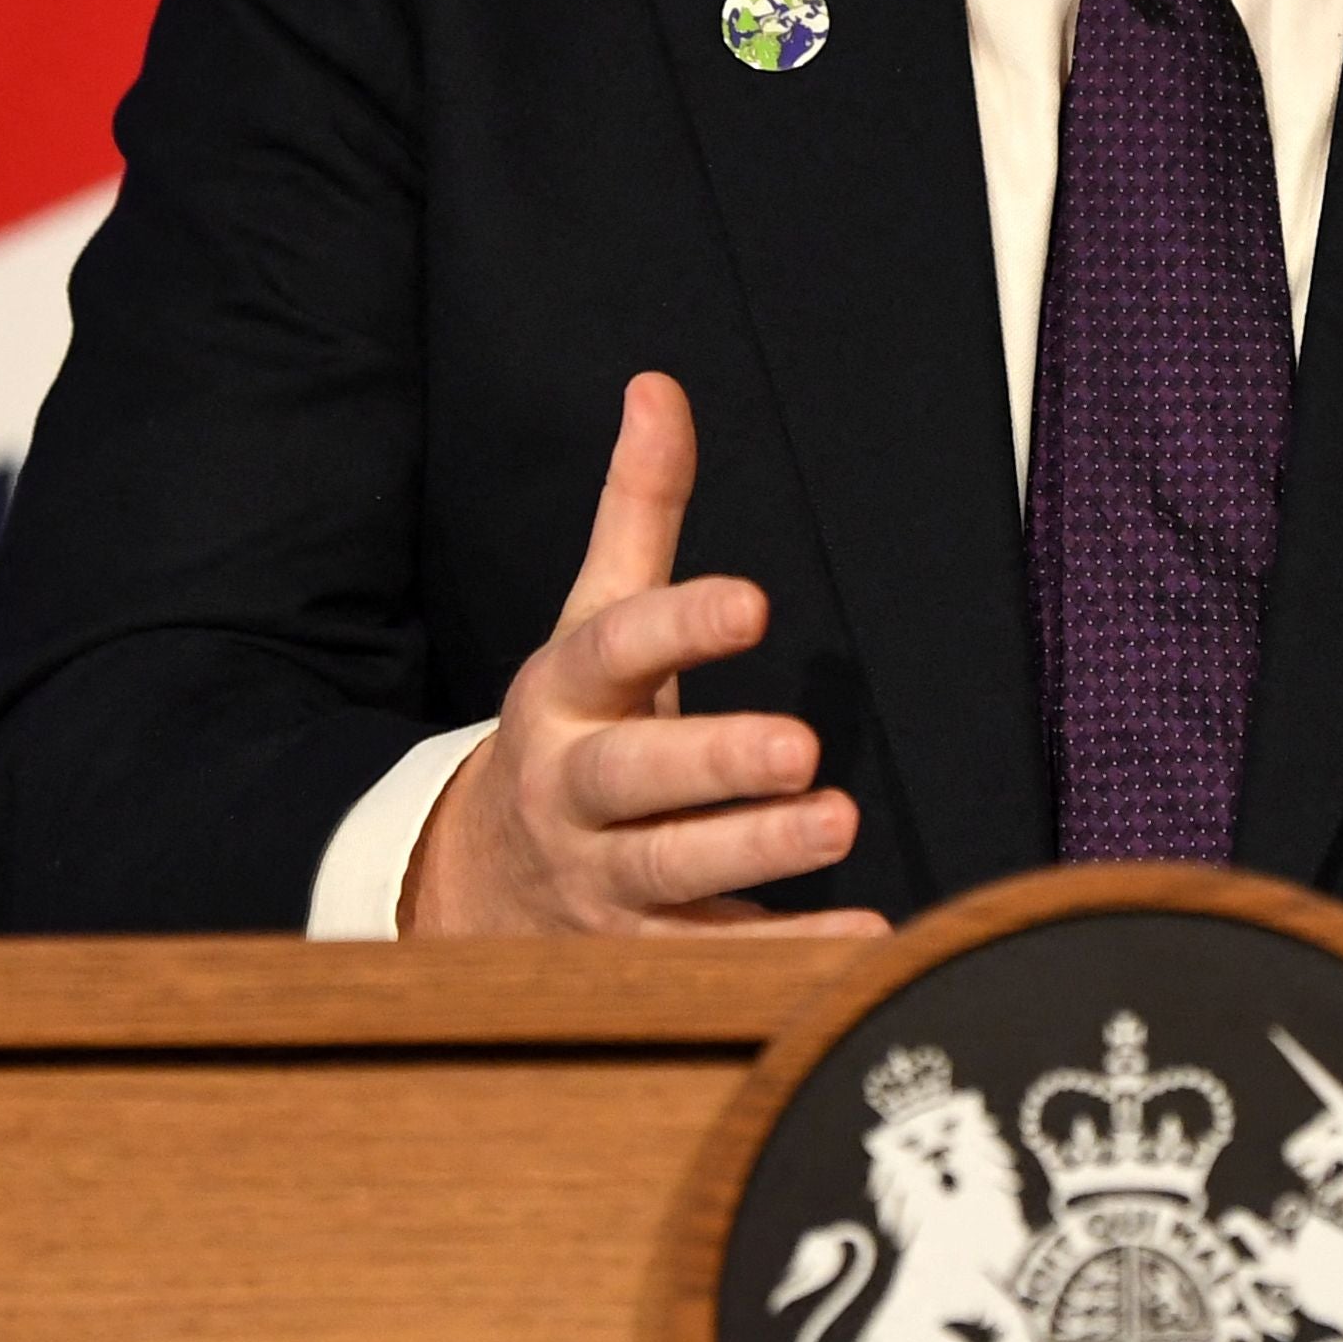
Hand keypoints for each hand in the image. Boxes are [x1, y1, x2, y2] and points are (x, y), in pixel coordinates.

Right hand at [399, 373, 890, 937]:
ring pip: (672, 871)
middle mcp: (573, 788)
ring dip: (757, 851)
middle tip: (801, 747)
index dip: (681, 624)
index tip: (754, 601)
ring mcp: (600, 878)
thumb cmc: (574, 726)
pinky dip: (786, 954)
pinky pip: (713, 955)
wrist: (476, 883)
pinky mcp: (638, 952)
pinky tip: (866, 936)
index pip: (615, 650)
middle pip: (634, 776)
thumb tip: (658, 386)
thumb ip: (636, 512)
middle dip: (714, 761)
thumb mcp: (592, 619)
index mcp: (561, 693)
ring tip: (839, 821)